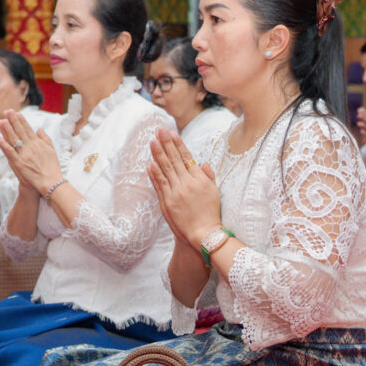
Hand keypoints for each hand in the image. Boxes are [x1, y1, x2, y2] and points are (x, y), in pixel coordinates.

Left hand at [0, 109, 61, 195]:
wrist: (50, 182)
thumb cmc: (52, 168)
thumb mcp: (51, 150)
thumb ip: (45, 139)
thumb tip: (39, 129)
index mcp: (38, 143)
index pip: (27, 129)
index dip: (21, 120)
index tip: (16, 113)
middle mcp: (30, 146)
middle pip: (20, 131)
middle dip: (13, 120)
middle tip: (7, 111)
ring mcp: (24, 154)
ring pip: (13, 139)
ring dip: (7, 129)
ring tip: (1, 121)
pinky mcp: (19, 163)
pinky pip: (10, 153)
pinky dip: (4, 145)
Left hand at [147, 128, 220, 248]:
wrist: (203, 234)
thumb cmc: (211, 214)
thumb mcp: (214, 193)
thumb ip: (208, 177)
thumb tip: (202, 163)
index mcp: (200, 180)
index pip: (187, 158)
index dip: (179, 145)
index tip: (172, 134)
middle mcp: (187, 184)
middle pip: (174, 160)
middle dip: (166, 144)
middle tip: (159, 131)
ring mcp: (176, 193)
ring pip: (165, 170)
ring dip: (158, 154)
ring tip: (152, 142)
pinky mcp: (168, 203)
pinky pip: (160, 185)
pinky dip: (154, 174)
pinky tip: (150, 163)